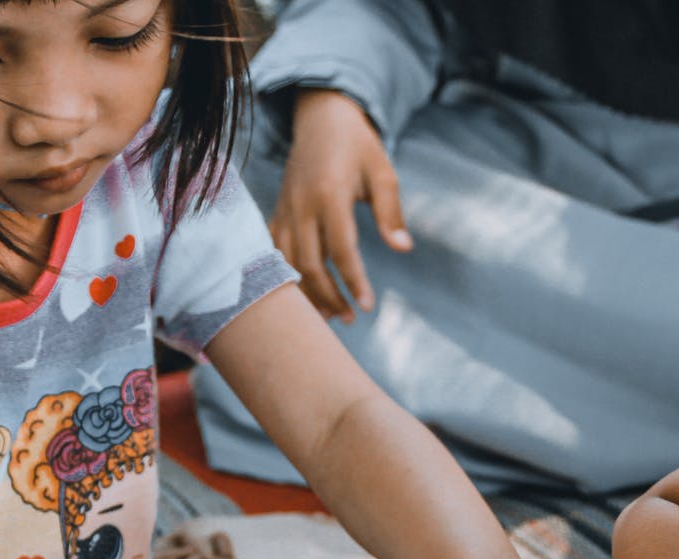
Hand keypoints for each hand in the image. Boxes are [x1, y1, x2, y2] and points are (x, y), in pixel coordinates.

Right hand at [273, 89, 412, 322]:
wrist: (321, 120)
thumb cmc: (358, 146)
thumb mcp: (383, 172)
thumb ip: (391, 212)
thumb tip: (403, 248)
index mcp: (330, 194)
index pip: (341, 250)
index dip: (354, 281)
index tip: (367, 306)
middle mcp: (302, 205)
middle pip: (310, 264)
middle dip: (329, 297)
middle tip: (350, 319)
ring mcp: (285, 210)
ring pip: (289, 263)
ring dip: (308, 294)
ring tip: (330, 315)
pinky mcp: (278, 213)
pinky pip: (276, 254)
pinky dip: (288, 277)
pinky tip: (305, 296)